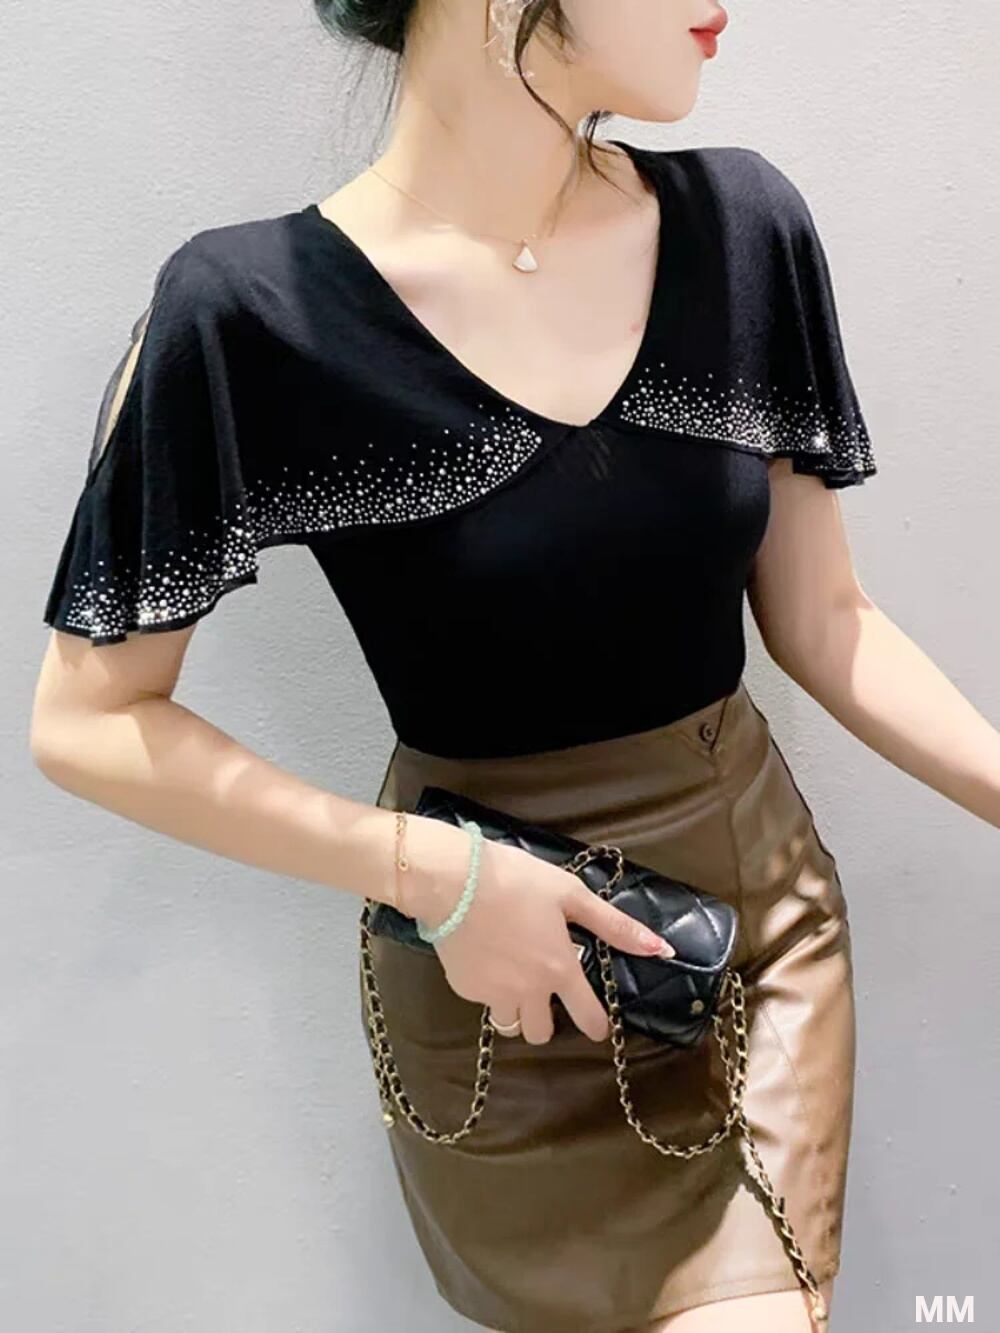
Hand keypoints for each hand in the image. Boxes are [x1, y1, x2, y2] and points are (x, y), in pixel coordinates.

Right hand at [400, 815, 674, 1045]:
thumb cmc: (518, 881)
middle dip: (546, 1021)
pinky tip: (485, 958)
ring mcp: (491, 994)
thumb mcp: (571, 895)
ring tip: (513, 980)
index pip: (587, 1017)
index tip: (596, 1026)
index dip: (596, 1026)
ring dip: (516, 1011)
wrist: (454, 880)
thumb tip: (663, 950)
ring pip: (509, 1024)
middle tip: (544, 993)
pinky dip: (488, 989)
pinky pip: (482, 1000)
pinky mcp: (463, 988)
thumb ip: (615, 926)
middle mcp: (527, 991)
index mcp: (559, 970)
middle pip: (541, 1034)